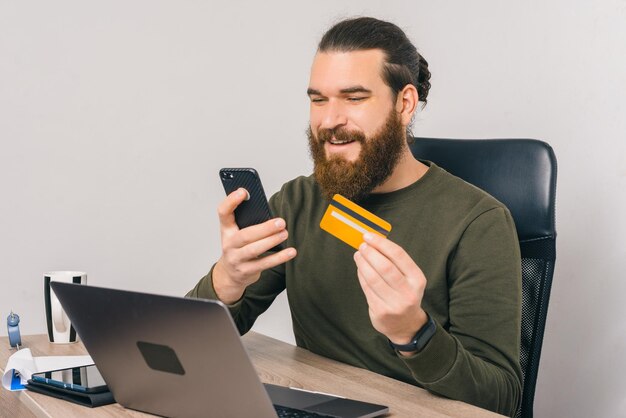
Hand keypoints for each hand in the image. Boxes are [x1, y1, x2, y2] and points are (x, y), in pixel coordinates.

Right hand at [213, 188, 296, 303]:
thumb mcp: (238, 233)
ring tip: (285, 233)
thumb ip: (249, 221)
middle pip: (246, 235)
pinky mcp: (247, 271)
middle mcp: (229, 244)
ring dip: (272, 241)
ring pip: (255, 250)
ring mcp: (236, 259)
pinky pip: (264, 264)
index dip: (231, 201)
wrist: (230, 274)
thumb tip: (271, 213)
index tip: (243, 191)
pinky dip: (279, 257)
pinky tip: (291, 252)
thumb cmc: (239, 247)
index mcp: (227, 230)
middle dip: (265, 228)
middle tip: (281, 222)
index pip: (223, 212)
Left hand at [353, 232, 427, 351]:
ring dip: (362, 263)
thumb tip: (373, 241)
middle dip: (370, 253)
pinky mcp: (381, 312)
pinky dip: (361, 276)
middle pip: (385, 267)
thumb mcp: (408, 278)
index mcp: (417, 279)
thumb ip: (394, 262)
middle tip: (362, 245)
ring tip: (358, 255)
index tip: (368, 236)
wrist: (406, 325)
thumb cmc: (404, 293)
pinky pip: (367, 289)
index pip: (399, 255)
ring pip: (373, 279)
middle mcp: (408, 292)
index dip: (381, 243)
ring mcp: (394, 304)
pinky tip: (360, 268)